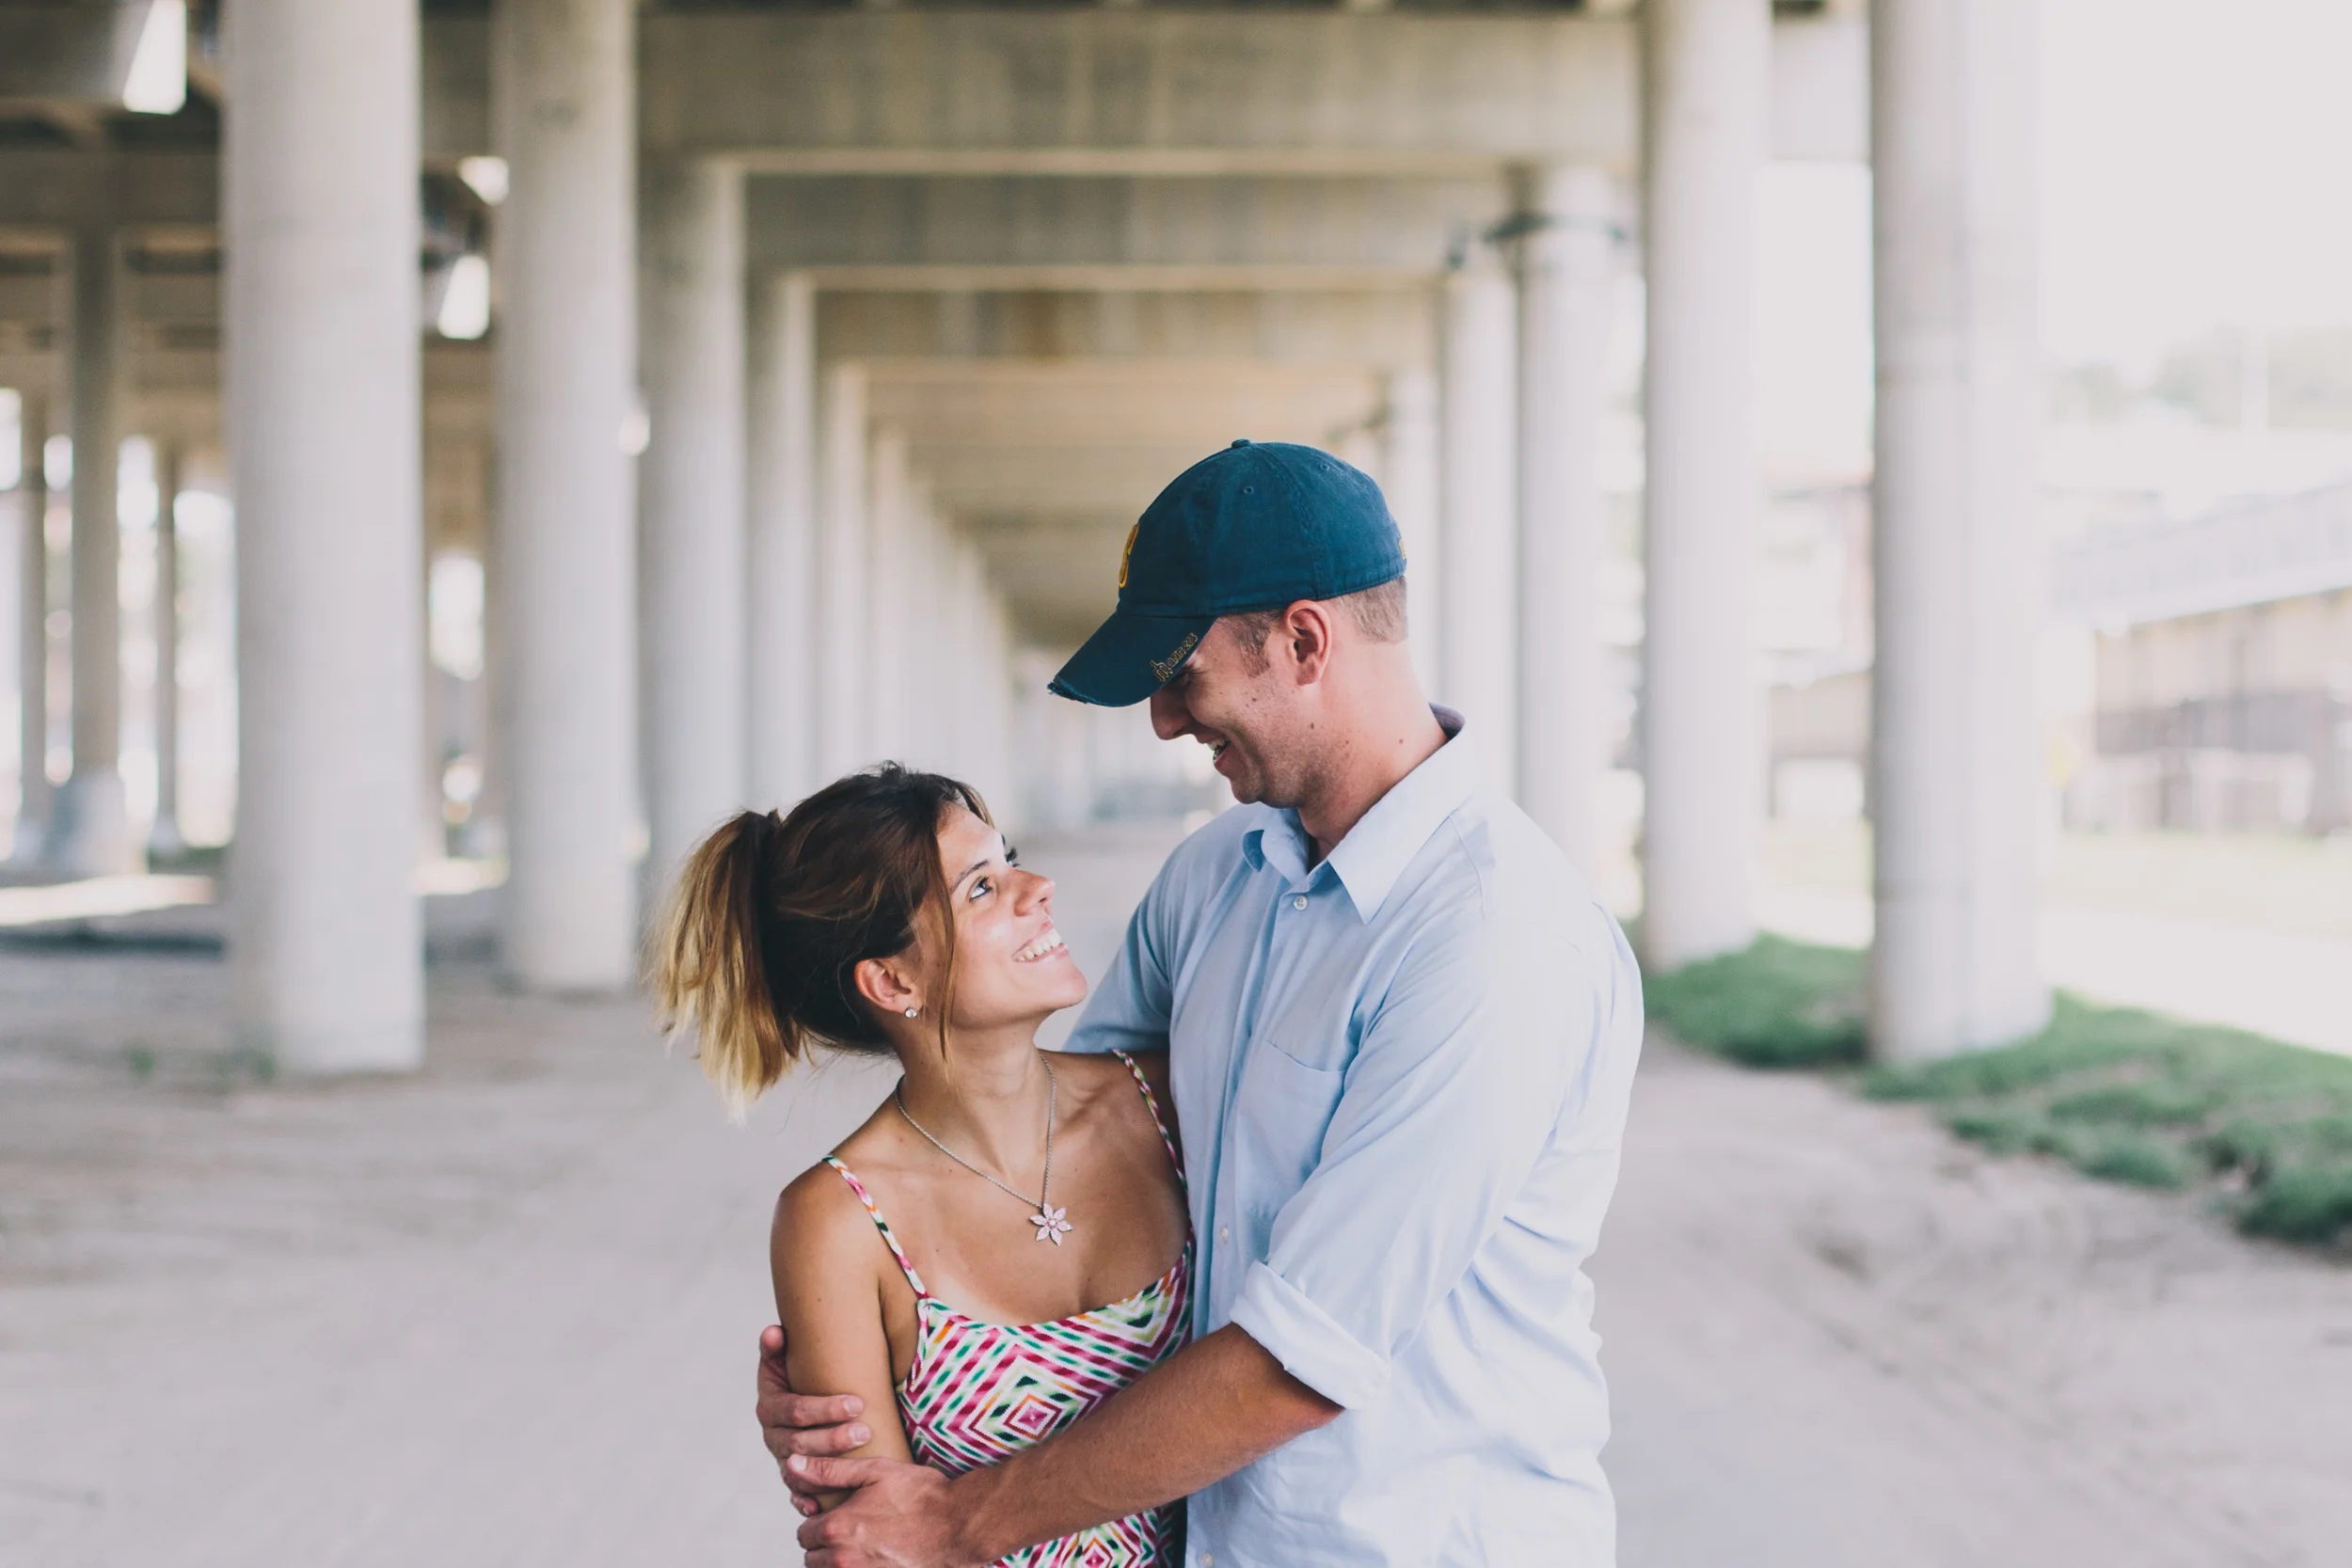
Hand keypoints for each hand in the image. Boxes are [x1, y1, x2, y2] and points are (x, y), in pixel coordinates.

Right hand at [755, 1324, 873, 1515]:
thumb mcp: (786, 1359)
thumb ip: (778, 1346)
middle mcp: (772, 1435)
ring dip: (829, 1466)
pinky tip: (819, 1507)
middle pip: (800, 1442)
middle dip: (833, 1438)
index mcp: (770, 1405)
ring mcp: (782, 1458)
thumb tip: (774, 1332)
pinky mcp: (793, 1477)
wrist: (798, 1400)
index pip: (796, 1410)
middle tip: (865, 1432)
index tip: (857, 1403)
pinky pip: (796, 1493)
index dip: (825, 1409)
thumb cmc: (799, 1373)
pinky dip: (805, 1502)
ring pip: (802, 1468)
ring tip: (861, 1454)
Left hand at [791, 1455, 981, 1567]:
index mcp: (836, 1528)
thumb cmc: (920, 1494)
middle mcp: (843, 1559)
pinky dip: (856, 1567)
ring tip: (861, 1542)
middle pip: (812, 1559)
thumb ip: (829, 1470)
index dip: (815, 1520)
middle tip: (848, 1528)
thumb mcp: (875, 1471)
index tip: (832, 1512)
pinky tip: (875, 1555)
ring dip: (837, 1560)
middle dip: (823, 1543)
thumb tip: (793, 1465)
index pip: (803, 1533)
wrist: (958, 1525)